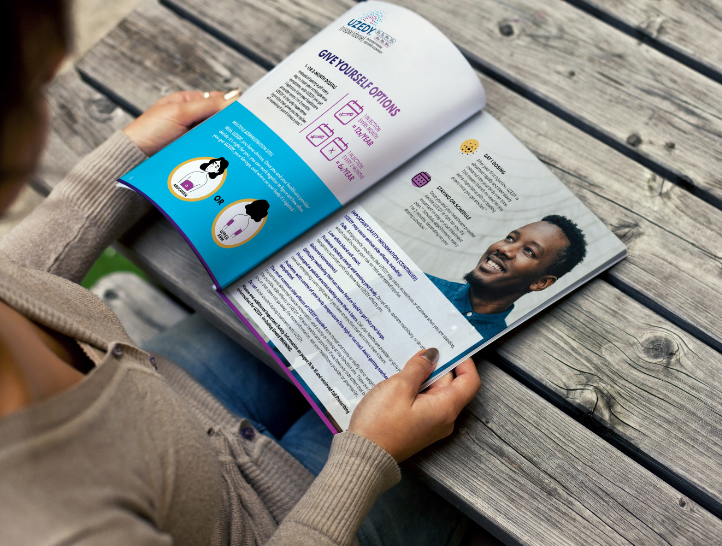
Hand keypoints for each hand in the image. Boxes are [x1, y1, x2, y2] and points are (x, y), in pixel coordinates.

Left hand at [123, 89, 239, 155]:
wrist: (136, 156)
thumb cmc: (150, 130)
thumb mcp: (180, 112)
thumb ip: (207, 105)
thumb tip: (233, 97)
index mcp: (188, 102)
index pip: (217, 100)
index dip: (231, 105)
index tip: (246, 112)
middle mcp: (192, 117)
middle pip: (218, 118)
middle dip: (229, 124)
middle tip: (244, 130)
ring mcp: (193, 134)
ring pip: (216, 135)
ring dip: (224, 139)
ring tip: (237, 143)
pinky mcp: (193, 150)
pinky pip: (210, 148)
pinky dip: (217, 150)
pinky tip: (225, 153)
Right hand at [348, 349, 480, 461]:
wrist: (363, 456)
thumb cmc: (381, 424)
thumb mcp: (399, 387)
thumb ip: (418, 368)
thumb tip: (431, 355)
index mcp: (446, 408)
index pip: (469, 381)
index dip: (464, 361)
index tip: (450, 347)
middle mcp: (443, 418)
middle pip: (450, 384)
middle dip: (436, 366)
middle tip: (417, 350)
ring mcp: (430, 424)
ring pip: (433, 392)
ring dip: (421, 377)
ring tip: (402, 365)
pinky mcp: (417, 427)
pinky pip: (422, 402)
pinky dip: (414, 389)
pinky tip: (397, 381)